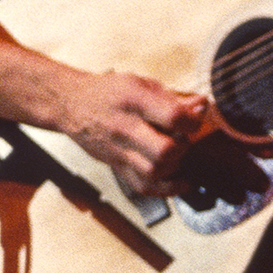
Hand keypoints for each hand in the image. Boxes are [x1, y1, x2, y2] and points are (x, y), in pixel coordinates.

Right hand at [57, 70, 209, 196]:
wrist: (71, 105)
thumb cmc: (110, 92)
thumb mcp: (141, 84)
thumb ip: (173, 97)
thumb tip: (202, 105)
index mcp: (135, 102)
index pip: (172, 117)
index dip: (193, 121)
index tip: (196, 118)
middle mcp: (125, 129)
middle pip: (163, 151)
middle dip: (183, 147)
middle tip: (184, 138)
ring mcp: (118, 151)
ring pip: (153, 172)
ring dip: (174, 166)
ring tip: (176, 154)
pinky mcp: (116, 166)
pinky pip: (142, 186)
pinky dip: (165, 189)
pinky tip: (181, 182)